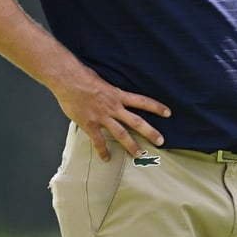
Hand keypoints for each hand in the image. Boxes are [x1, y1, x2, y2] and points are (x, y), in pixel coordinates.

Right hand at [54, 66, 170, 161]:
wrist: (68, 80)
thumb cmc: (83, 77)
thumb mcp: (103, 81)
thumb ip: (111, 92)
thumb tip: (115, 95)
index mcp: (118, 95)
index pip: (142, 101)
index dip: (156, 107)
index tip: (168, 113)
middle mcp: (113, 107)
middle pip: (136, 121)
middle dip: (150, 131)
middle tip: (161, 141)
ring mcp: (102, 116)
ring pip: (120, 133)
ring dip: (131, 145)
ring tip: (139, 155)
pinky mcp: (89, 124)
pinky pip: (98, 141)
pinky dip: (102, 151)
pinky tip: (106, 159)